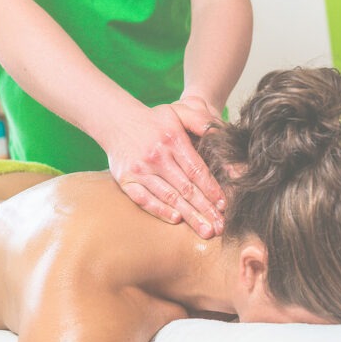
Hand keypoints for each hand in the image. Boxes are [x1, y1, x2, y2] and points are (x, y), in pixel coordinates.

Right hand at [105, 99, 224, 238]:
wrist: (116, 121)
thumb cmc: (154, 120)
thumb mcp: (178, 111)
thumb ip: (200, 121)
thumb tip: (221, 135)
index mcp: (172, 140)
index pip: (196, 169)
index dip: (211, 189)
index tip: (223, 205)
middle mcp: (156, 156)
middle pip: (186, 188)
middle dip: (205, 209)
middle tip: (220, 227)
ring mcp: (140, 169)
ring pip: (169, 197)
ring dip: (189, 216)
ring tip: (205, 230)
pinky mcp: (126, 179)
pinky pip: (144, 199)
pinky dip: (160, 210)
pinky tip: (177, 219)